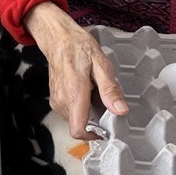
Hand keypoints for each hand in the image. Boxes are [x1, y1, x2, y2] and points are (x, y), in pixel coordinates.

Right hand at [23, 2, 127, 139]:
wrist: (58, 38)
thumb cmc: (78, 47)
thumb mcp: (101, 64)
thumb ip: (110, 90)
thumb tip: (120, 110)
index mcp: (74, 94)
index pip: (78, 130)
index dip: (94, 136)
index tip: (106, 129)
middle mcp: (62, 101)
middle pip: (80, 125)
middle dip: (95, 120)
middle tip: (104, 101)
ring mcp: (56, 101)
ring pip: (75, 120)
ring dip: (88, 112)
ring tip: (93, 91)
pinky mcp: (55, 100)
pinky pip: (70, 112)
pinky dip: (80, 107)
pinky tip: (85, 90)